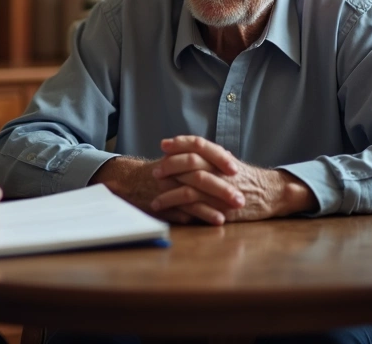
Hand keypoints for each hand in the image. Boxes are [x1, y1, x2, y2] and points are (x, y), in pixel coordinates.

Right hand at [89, 153, 238, 225]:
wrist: (130, 181)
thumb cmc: (162, 171)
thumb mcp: (179, 158)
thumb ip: (201, 156)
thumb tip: (228, 155)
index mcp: (179, 155)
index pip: (201, 150)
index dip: (219, 159)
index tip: (236, 169)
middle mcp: (172, 170)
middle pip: (200, 176)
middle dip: (222, 189)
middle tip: (241, 199)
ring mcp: (166, 187)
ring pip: (191, 196)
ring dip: (212, 206)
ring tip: (230, 215)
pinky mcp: (162, 203)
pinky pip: (180, 210)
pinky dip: (198, 216)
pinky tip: (214, 221)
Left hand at [151, 136, 315, 221]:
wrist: (271, 194)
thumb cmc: (246, 178)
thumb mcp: (229, 162)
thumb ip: (210, 156)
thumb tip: (185, 149)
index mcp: (222, 157)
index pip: (198, 143)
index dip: (180, 142)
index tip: (164, 144)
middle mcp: (222, 171)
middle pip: (191, 163)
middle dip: (170, 167)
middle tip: (155, 172)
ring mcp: (222, 190)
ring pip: (190, 188)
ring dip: (169, 193)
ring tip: (155, 199)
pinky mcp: (222, 209)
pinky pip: (198, 209)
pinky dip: (181, 210)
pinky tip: (171, 213)